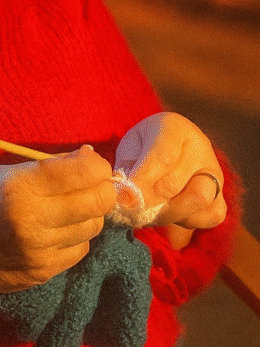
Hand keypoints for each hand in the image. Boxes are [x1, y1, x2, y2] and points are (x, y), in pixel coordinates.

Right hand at [0, 145, 116, 307]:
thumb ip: (44, 168)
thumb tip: (89, 159)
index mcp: (20, 189)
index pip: (84, 172)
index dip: (97, 164)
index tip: (91, 163)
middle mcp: (34, 221)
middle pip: (99, 201)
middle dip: (102, 188)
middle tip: (90, 183)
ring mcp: (41, 252)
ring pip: (93, 226)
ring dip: (88, 213)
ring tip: (67, 206)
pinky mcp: (44, 273)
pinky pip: (80, 249)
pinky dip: (75, 236)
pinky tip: (55, 229)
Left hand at [114, 112, 225, 231]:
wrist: (162, 154)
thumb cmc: (141, 150)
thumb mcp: (129, 152)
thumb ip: (127, 173)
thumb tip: (126, 201)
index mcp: (173, 127)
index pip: (162, 157)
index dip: (141, 181)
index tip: (124, 198)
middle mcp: (200, 146)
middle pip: (174, 183)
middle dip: (148, 200)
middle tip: (131, 207)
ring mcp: (214, 172)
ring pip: (198, 199)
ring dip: (168, 212)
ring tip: (150, 211)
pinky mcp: (221, 196)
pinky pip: (211, 215)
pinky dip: (188, 220)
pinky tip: (171, 212)